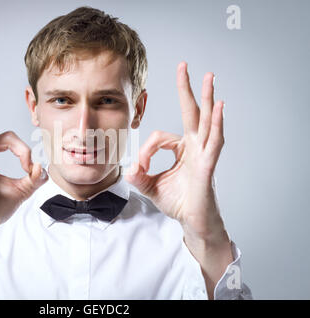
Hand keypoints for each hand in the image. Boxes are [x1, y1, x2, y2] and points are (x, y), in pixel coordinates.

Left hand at [125, 62, 226, 242]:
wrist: (192, 222)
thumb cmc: (177, 202)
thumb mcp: (150, 186)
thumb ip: (138, 176)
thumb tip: (127, 168)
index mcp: (182, 149)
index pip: (160, 137)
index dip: (146, 150)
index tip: (140, 167)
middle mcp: (194, 146)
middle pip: (191, 112)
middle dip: (187, 89)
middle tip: (185, 66)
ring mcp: (203, 153)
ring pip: (206, 120)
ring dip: (207, 97)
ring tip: (209, 76)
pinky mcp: (208, 165)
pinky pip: (214, 141)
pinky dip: (217, 123)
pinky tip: (218, 106)